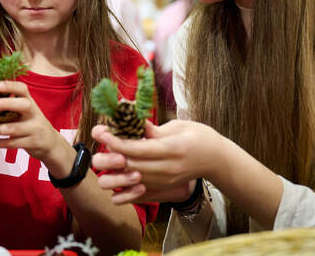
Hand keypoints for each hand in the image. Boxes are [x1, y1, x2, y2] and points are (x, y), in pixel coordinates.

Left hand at [0, 81, 69, 165]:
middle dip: (8, 104)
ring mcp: (35, 128)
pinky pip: (13, 143)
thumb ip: (11, 104)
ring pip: (15, 128)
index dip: (11, 86)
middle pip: (24, 105)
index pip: (23, 89)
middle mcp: (34, 113)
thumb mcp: (25, 111)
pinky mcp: (32, 142)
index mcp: (30, 102)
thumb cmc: (31, 123)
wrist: (50, 142)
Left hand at [92, 119, 219, 204]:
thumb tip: (129, 119)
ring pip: (129, 182)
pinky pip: (135, 196)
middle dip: (108, 155)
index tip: (100, 131)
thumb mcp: (178, 126)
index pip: (135, 148)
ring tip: (107, 157)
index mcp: (170, 149)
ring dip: (114, 172)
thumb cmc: (199, 137)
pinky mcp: (162, 190)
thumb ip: (152, 128)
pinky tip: (116, 176)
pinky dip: (122, 189)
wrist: (216, 159)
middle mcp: (165, 169)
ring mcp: (163, 183)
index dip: (114, 140)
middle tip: (97, 141)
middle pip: (129, 166)